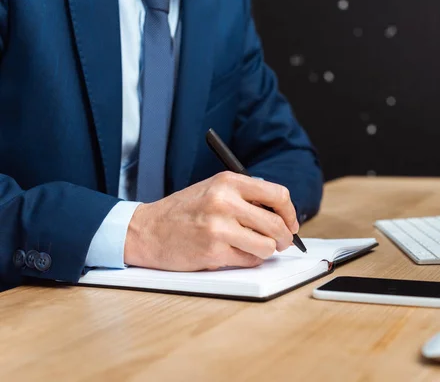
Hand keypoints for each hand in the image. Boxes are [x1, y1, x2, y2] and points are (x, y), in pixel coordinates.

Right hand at [124, 171, 299, 270]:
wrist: (147, 230)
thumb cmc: (184, 211)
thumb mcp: (214, 189)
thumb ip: (246, 196)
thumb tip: (283, 215)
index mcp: (228, 181)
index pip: (278, 195)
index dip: (290, 213)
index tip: (291, 223)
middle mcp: (224, 201)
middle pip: (276, 224)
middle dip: (284, 238)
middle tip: (281, 242)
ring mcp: (219, 228)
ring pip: (267, 246)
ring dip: (265, 251)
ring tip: (253, 247)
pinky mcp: (213, 252)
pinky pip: (249, 260)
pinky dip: (248, 260)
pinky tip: (234, 253)